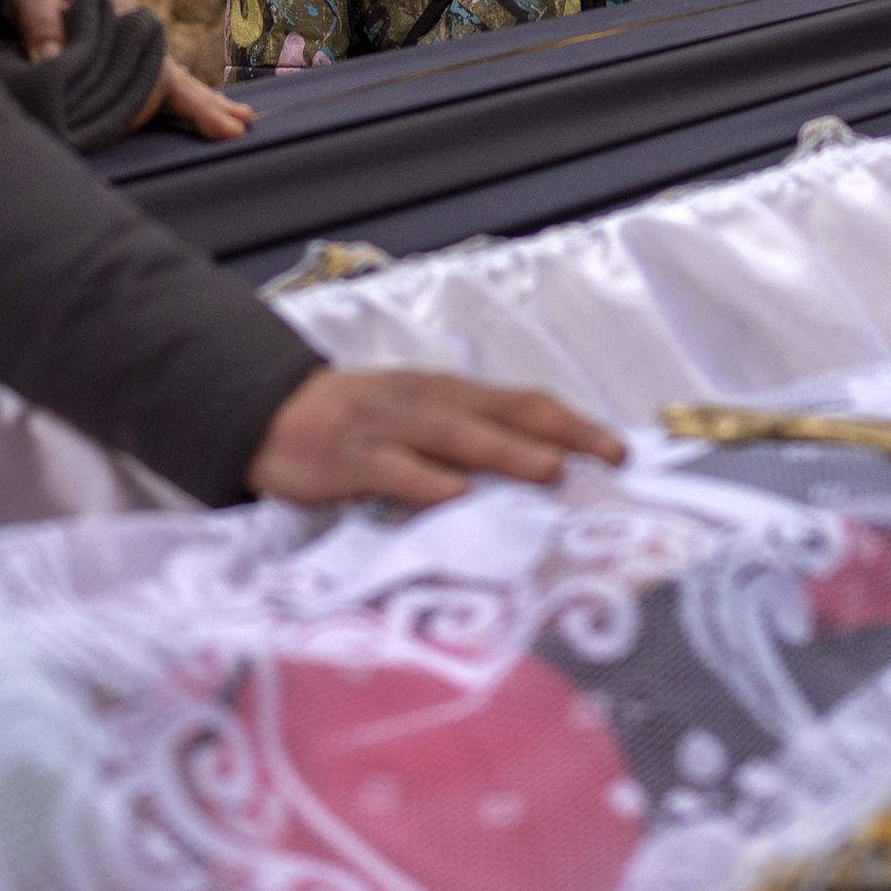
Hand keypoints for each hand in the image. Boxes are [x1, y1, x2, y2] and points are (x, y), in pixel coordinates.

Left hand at [2, 0, 247, 139]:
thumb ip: (39, 23)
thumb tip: (48, 60)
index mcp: (125, 22)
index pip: (152, 65)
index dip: (169, 92)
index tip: (190, 108)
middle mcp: (142, 42)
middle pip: (177, 79)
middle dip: (206, 105)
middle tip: (237, 129)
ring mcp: (141, 57)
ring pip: (179, 86)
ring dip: (207, 107)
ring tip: (239, 128)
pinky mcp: (133, 70)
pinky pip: (166, 90)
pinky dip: (190, 106)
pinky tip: (215, 121)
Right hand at [247, 366, 623, 510]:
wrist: (268, 411)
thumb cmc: (357, 424)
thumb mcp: (415, 421)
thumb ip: (466, 442)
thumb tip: (537, 476)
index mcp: (450, 395)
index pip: (523, 404)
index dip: (574, 423)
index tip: (622, 449)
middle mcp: (428, 402)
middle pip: (503, 413)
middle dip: (560, 434)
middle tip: (609, 460)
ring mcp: (388, 426)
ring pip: (455, 435)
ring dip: (505, 451)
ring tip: (549, 471)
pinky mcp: (349, 456)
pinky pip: (391, 469)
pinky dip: (423, 480)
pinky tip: (453, 496)